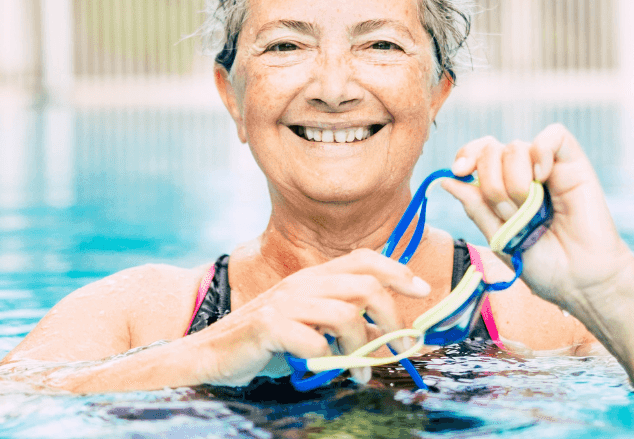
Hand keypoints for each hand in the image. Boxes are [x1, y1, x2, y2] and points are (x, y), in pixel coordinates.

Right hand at [189, 248, 430, 385]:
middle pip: (365, 286)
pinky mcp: (268, 325)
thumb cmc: (267, 344)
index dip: (398, 271)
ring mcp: (284, 302)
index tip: (422, 291)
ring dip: (361, 350)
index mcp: (314, 277)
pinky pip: (314, 342)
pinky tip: (319, 370)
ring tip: (361, 373)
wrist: (211, 354)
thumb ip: (344, 320)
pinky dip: (325, 361)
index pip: (364, 259)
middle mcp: (302, 283)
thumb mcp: (311, 325)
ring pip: (345, 316)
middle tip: (397, 348)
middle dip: (391, 319)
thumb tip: (386, 330)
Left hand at [441, 124, 633, 309]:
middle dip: (492, 185)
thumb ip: (476, 207)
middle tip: (509, 214)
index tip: (460, 170)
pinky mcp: (574, 163)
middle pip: (491, 150)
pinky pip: (554, 135)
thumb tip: (446, 180)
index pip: (477, 153)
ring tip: (531, 209)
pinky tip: (543, 177)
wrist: (580, 281)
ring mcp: (548, 166)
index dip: (466, 155)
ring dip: (514, 182)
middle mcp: (523, 172)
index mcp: (502, 187)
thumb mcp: (499, 238)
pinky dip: (542, 151)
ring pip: (515, 146)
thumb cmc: (543, 264)